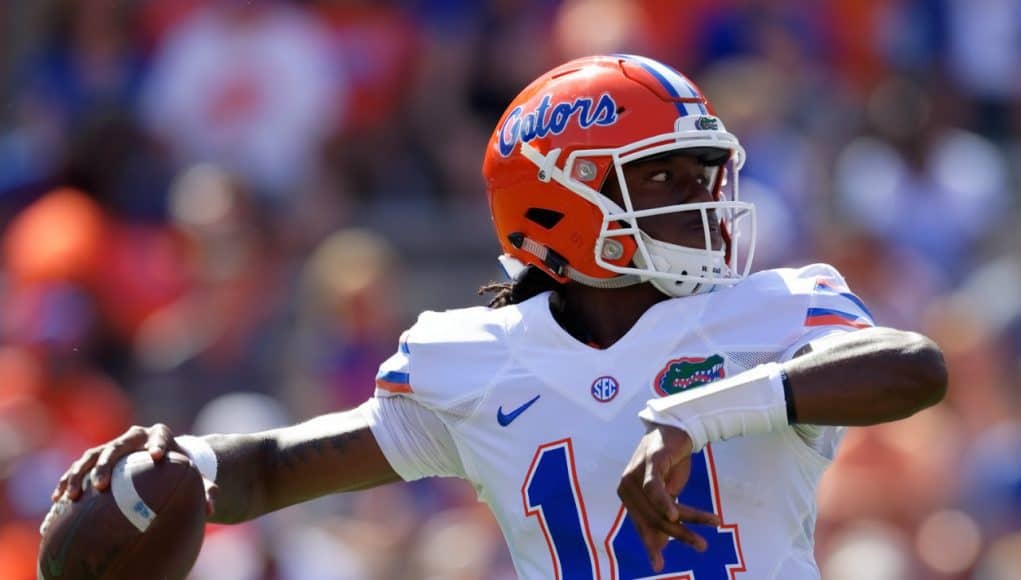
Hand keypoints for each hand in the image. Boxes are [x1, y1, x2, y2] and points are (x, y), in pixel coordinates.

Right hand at [50, 423, 216, 516]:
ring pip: (91, 456)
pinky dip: (67, 481)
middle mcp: (134, 437)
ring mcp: (113, 446)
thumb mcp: (194, 475)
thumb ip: (205, 488)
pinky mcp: (97, 458)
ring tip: (70, 496)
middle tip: (101, 486)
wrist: (162, 459)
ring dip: (78, 475)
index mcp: (161, 436)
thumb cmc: (179, 469)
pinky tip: (58, 501)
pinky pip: (78, 468)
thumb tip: (212, 506)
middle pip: (117, 446)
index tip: (157, 456)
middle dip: (107, 464)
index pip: (160, 436)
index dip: (158, 444)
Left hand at [617, 425, 719, 571]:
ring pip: (658, 508)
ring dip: (683, 523)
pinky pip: (653, 487)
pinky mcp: (649, 462)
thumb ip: (660, 516)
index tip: (658, 565)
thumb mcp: (666, 494)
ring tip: (702, 536)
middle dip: (678, 536)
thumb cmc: (669, 464)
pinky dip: (664, 503)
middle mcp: (626, 486)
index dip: (650, 545)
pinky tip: (674, 516)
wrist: (675, 431)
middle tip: (700, 546)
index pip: (641, 525)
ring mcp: (635, 474)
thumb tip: (660, 545)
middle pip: (653, 519)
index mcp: (628, 496)